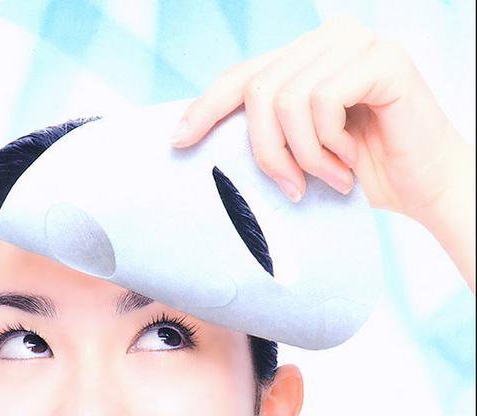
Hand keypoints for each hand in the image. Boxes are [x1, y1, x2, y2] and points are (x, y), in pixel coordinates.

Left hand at [171, 16, 474, 290]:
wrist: (423, 190)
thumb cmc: (362, 175)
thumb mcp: (300, 153)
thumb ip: (265, 133)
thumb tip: (195, 139)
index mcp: (304, 59)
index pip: (241, 76)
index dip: (205, 107)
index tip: (177, 140)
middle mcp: (328, 40)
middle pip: (257, 90)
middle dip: (269, 152)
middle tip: (294, 188)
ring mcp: (356, 43)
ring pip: (287, 99)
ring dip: (305, 156)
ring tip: (331, 179)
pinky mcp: (383, 58)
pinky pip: (322, 101)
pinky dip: (329, 144)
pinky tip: (350, 162)